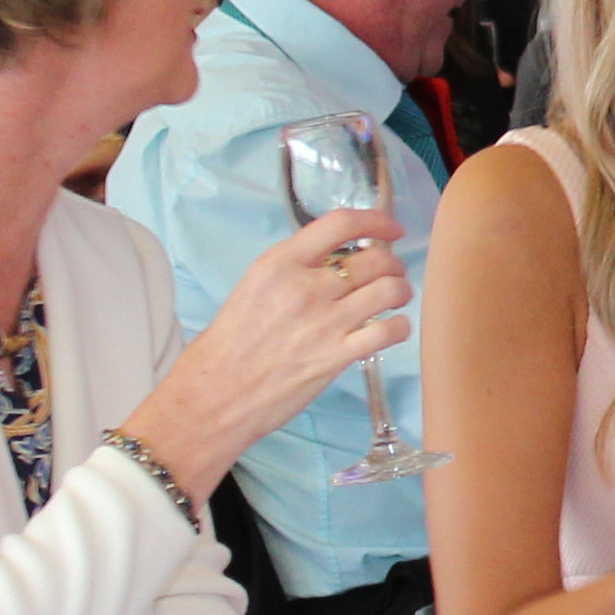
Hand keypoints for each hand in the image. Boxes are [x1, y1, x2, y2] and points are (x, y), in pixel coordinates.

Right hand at [118, 214, 408, 505]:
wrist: (213, 393)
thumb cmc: (230, 343)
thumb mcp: (254, 287)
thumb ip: (295, 269)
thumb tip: (337, 261)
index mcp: (279, 263)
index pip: (340, 223)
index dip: (376, 221)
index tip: (390, 229)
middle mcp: (304, 287)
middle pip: (374, 259)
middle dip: (392, 263)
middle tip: (391, 273)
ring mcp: (323, 322)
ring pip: (389, 290)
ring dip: (401, 291)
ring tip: (396, 298)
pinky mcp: (336, 356)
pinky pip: (389, 331)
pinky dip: (400, 327)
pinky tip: (393, 328)